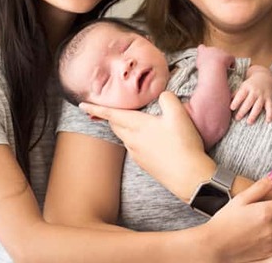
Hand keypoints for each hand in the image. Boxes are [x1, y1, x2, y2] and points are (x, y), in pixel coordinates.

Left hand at [79, 90, 210, 200]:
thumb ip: (167, 98)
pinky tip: (148, 138)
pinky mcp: (144, 164)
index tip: (82, 104)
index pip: (112, 114)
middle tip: (111, 108)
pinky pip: (133, 147)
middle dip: (112, 116)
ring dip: (124, 127)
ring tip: (134, 121)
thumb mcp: (179, 114)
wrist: (188, 177)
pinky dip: (134, 138)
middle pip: (115, 125)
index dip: (97, 108)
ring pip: (124, 136)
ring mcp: (137, 154)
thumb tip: (161, 94)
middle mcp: (132, 140)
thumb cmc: (183, 144)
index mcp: (137, 126)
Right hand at [196, 43, 234, 69]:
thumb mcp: (197, 65)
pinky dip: (231, 64)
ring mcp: (221, 51)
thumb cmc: (203, 68)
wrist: (212, 67)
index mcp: (203, 50)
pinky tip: (230, 68)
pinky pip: (231, 59)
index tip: (204, 57)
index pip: (201, 47)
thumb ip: (200, 62)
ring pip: (223, 55)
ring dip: (223, 60)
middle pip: (214, 51)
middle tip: (214, 66)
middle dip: (215, 57)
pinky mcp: (229, 55)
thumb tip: (203, 64)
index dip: (203, 51)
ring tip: (222, 68)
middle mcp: (212, 49)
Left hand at [232, 64, 271, 122]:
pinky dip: (270, 114)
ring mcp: (262, 95)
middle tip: (237, 118)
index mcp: (246, 87)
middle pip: (249, 102)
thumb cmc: (250, 84)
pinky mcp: (269, 98)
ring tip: (249, 122)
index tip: (231, 108)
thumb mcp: (242, 86)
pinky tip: (268, 121)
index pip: (241, 95)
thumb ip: (235, 94)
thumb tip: (224, 102)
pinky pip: (270, 107)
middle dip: (243, 110)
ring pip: (258, 106)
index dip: (236, 101)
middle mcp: (255, 91)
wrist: (265, 76)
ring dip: (254, 114)